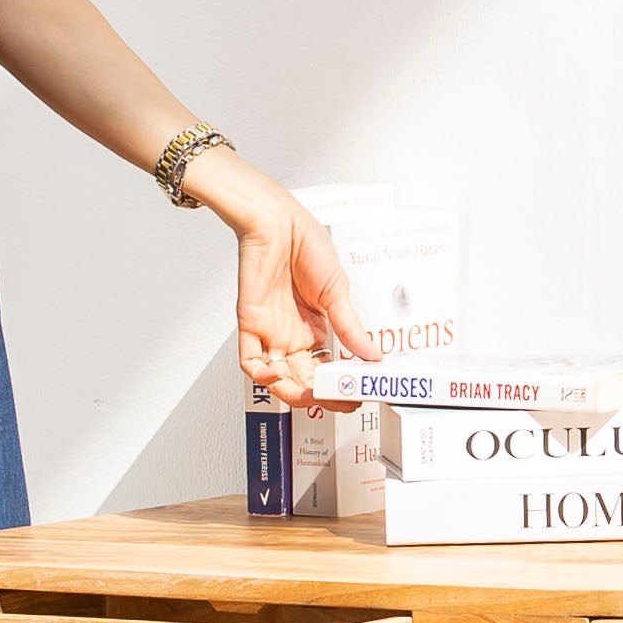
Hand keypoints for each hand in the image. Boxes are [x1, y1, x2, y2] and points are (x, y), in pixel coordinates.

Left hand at [191, 155, 376, 402]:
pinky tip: (277, 377)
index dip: (340, 385)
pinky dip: (261, 375)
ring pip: (277, 377)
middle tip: (340, 402)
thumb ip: (351, 327)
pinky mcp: (249, 323)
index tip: (357, 394)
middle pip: (304, 379)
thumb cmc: (306, 244)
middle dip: (322, 396)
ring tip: (314, 395)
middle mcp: (292, 334)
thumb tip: (373, 356)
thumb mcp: (338, 291)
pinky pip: (249, 360)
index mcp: (316, 327)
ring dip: (293, 392)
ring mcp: (270, 331)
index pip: (327, 369)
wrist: (278, 221)